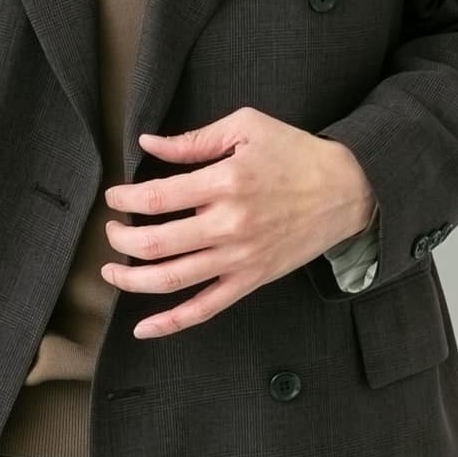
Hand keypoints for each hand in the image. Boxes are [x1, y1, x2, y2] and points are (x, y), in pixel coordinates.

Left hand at [101, 106, 376, 337]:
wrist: (346, 189)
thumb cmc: (295, 153)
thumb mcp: (246, 128)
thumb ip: (194, 139)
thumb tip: (149, 143)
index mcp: (226, 182)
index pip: (158, 198)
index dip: (126, 199)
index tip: (114, 197)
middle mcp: (229, 225)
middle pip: (156, 243)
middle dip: (121, 239)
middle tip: (111, 231)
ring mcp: (239, 258)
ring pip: (172, 280)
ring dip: (132, 279)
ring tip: (112, 271)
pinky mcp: (251, 280)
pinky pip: (205, 309)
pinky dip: (171, 322)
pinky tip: (143, 328)